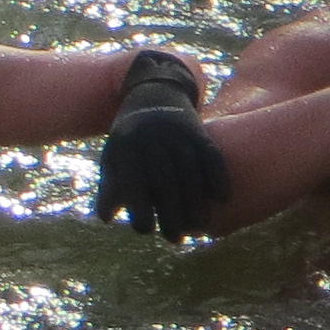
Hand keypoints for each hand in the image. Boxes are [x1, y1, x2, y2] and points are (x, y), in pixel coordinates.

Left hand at [95, 48, 226, 239]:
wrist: (154, 91)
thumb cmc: (130, 134)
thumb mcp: (113, 154)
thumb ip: (109, 185)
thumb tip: (106, 218)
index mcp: (127, 144)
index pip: (133, 181)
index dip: (139, 207)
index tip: (145, 229)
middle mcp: (153, 138)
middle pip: (165, 182)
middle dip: (172, 213)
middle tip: (175, 238)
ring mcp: (178, 133)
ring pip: (191, 172)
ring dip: (197, 203)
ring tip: (199, 227)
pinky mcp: (200, 131)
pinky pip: (212, 155)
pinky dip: (219, 176)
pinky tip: (223, 199)